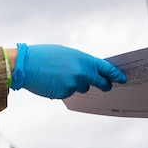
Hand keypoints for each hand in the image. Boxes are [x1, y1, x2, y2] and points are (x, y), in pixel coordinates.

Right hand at [11, 44, 126, 98]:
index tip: (122, 78)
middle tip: (106, 86)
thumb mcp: (67, 53)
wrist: (26, 65)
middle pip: (99, 83)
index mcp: (83, 59)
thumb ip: (81, 62)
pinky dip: (63, 88)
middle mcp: (82, 73)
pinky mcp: (64, 94)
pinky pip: (69, 93)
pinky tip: (53, 81)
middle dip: (104, 85)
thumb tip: (90, 72)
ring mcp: (73, 85)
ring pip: (81, 88)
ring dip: (76, 84)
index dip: (115, 74)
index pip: (105, 68)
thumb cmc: (44, 56)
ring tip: (60, 74)